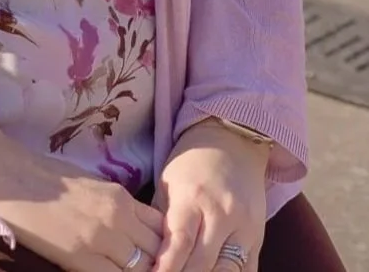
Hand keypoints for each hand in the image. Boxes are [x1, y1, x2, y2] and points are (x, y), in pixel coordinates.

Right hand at [0, 152, 165, 271]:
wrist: (10, 176)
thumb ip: (114, 205)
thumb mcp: (89, 184)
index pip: (161, 228)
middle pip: (157, 252)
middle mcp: (118, 216)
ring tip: (126, 270)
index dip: (161, 247)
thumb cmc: (43, 176)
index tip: (154, 257)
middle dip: (155, 264)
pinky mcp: (81, 257)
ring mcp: (101, 238)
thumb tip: (130, 228)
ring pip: (141, 268)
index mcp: (120, 196)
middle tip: (145, 268)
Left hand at [152, 120, 268, 271]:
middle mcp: (222, 214)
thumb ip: (161, 220)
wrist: (232, 144)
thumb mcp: (168, 183)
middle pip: (204, 264)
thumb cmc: (191, 165)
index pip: (180, 242)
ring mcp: (245, 228)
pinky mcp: (259, 239)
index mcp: (193, 198)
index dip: (167, 267)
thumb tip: (144, 252)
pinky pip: (248, 270)